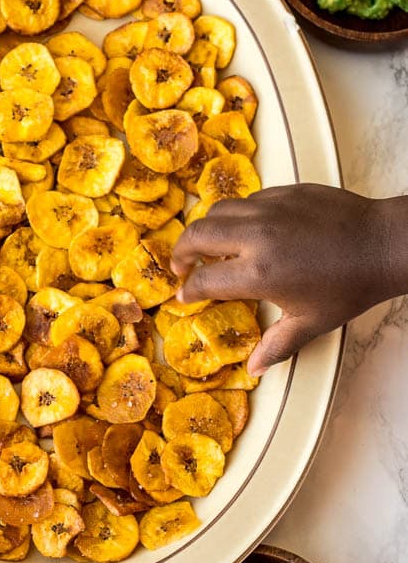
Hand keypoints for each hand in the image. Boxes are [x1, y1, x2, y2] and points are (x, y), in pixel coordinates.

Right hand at [171, 185, 406, 375]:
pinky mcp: (284, 192)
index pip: (204, 280)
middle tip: (182, 266)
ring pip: (217, 210)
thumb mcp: (311, 321)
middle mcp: (256, 237)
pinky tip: (247, 231)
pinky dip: (237, 216)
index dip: (188, 291)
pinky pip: (247, 200)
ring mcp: (269, 209)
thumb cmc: (349, 287)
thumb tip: (254, 370)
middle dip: (180, 252)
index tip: (183, 296)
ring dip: (206, 229)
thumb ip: (277, 344)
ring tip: (210, 245)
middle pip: (196, 235)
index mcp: (259, 274)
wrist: (382, 244)